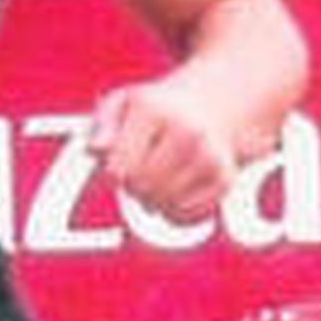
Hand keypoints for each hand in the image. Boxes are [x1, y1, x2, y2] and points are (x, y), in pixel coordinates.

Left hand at [88, 77, 237, 222]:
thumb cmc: (155, 110)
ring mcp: (209, 156)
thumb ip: (101, 125)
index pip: (118, 171)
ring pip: (162, 206)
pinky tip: (175, 187)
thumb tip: (96, 149)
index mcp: (153, 111)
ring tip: (157, 177)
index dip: (114, 172)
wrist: (212, 105)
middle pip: (141, 189)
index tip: (121, 160)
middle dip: (133, 186)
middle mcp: (187, 132)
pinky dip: (172, 210)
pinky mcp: (224, 180)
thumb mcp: (121, 104)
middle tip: (139, 170)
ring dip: (152, 200)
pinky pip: (184, 216)